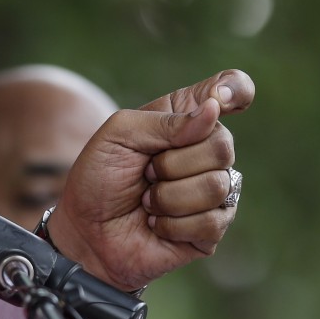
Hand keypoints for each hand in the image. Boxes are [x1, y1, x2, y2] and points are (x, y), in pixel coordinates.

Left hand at [46, 69, 254, 291]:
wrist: (85, 229)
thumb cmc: (99, 176)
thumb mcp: (117, 135)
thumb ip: (164, 121)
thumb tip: (214, 109)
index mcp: (185, 118)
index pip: (231, 89)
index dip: (234, 89)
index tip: (219, 100)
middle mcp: (206, 151)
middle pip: (222, 146)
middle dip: (171, 164)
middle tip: (145, 174)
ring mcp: (214, 190)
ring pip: (216, 186)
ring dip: (167, 197)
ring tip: (147, 201)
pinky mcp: (212, 228)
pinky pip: (211, 221)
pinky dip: (171, 224)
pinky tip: (156, 224)